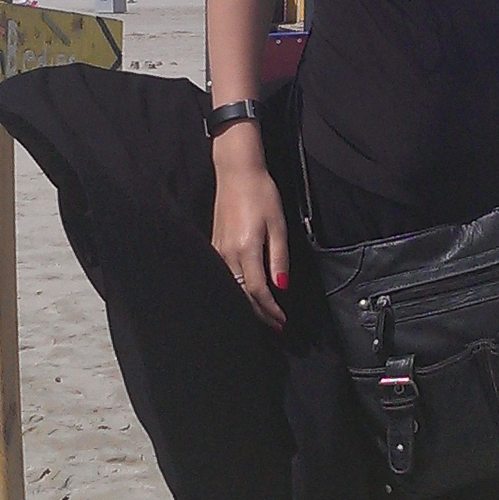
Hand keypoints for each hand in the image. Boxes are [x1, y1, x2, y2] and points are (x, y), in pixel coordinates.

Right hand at [212, 153, 289, 331]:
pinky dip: (237, 291)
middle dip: (260, 314)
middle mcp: (228, 254)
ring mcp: (219, 251)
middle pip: (243, 295)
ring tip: (264, 315)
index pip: (259, 291)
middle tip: (276, 325)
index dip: (271, 309)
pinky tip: (246, 295)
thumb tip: (281, 286)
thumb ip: (279, 258)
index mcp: (246, 249)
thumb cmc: (261, 194)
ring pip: (232, 289)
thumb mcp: (278, 225)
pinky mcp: (215, 246)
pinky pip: (225, 277)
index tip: (282, 320)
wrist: (237, 174)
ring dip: (248, 305)